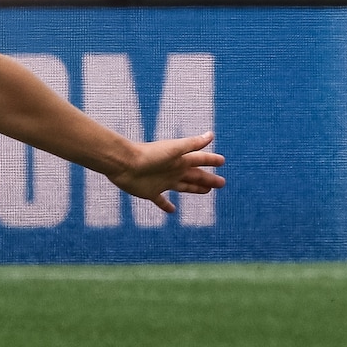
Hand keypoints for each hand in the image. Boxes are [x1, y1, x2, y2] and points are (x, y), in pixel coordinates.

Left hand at [108, 133, 225, 213]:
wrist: (124, 164)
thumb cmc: (149, 154)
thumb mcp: (175, 149)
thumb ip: (192, 144)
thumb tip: (211, 135)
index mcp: (180, 160)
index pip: (200, 160)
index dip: (211, 160)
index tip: (222, 161)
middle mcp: (173, 171)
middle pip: (195, 176)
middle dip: (208, 179)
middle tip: (221, 183)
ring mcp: (163, 182)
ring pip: (183, 186)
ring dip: (195, 189)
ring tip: (206, 191)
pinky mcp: (151, 192)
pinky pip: (161, 201)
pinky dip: (166, 206)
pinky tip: (172, 211)